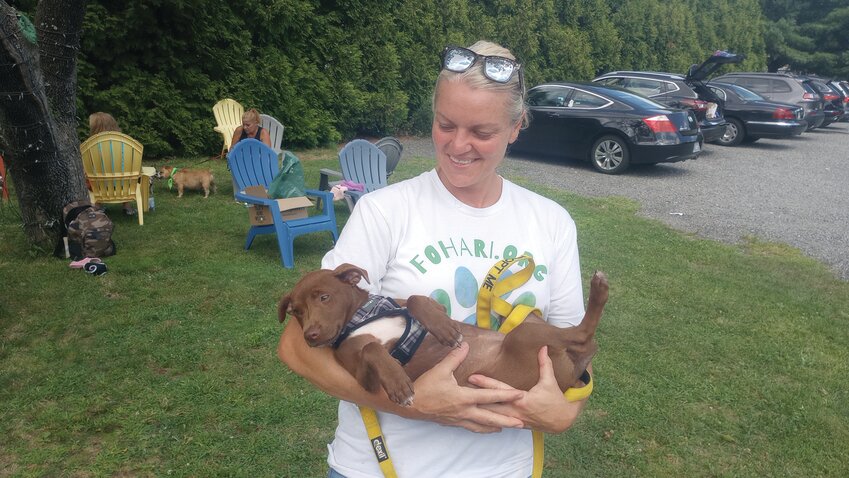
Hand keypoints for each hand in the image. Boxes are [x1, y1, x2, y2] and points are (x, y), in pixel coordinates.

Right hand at [411, 342, 524, 432]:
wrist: (410, 405)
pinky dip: (482, 429)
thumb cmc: (425, 387)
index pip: (490, 396)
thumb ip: (454, 357)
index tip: (520, 395)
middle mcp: (464, 411)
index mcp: (464, 397)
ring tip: (508, 427)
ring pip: (482, 426)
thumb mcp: (440, 370)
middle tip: (522, 423)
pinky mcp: (453, 423)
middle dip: (507, 420)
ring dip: (496, 427)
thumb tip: (464, 345)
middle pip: (490, 418)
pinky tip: (486, 428)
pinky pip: (471, 427)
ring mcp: (459, 419)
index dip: (506, 395)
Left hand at [468, 346, 585, 433]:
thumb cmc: (555, 400)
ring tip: (461, 402)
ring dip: (477, 409)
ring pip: (491, 415)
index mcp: (522, 400)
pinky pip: (496, 422)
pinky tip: (474, 418)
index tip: (473, 377)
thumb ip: (544, 364)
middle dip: (475, 396)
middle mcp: (515, 411)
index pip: (500, 390)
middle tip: (459, 389)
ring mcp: (514, 419)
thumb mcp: (550, 381)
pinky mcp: (514, 424)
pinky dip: (485, 420)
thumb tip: (542, 347)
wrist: (562, 421)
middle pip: (490, 403)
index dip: (486, 383)